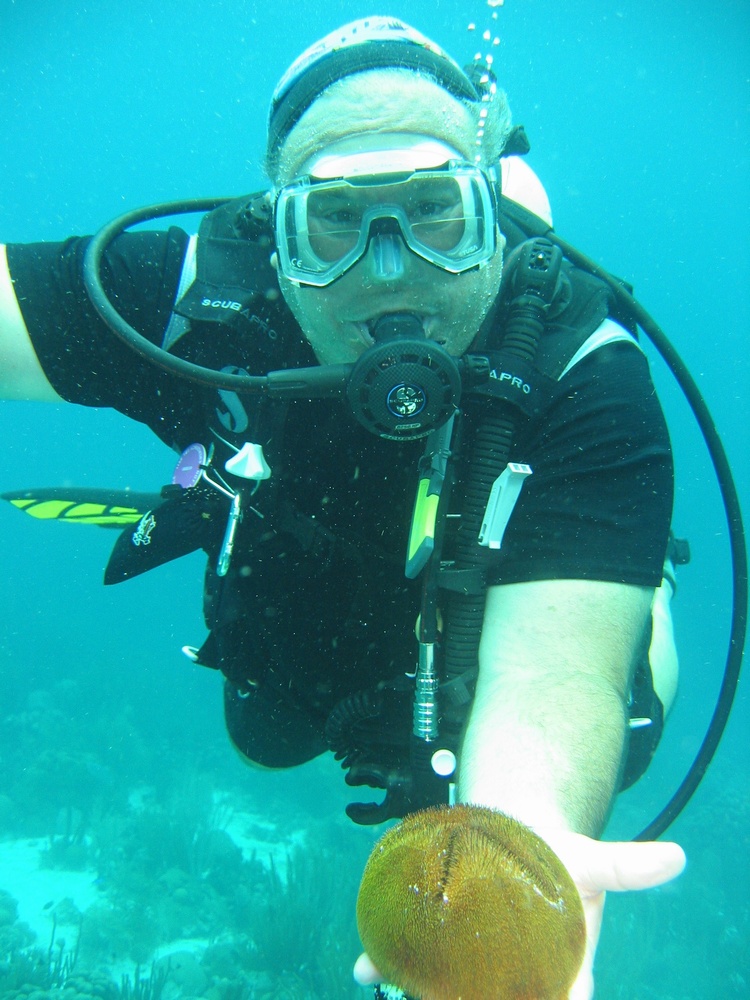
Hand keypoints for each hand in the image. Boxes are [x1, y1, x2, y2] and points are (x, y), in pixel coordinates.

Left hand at [353, 832, 685, 998]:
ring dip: (421, 992)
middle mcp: (511, 973)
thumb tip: (675, 858)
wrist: (517, 834)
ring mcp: (472, 962)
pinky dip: (388, 964)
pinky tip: (366, 963)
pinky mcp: (441, 943)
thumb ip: (626, 867)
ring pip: (447, 990)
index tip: (550, 999)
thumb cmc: (556, 856)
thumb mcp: (590, 860)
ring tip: (395, 986)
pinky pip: (413, 961)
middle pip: (493, 999)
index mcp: (558, 965)